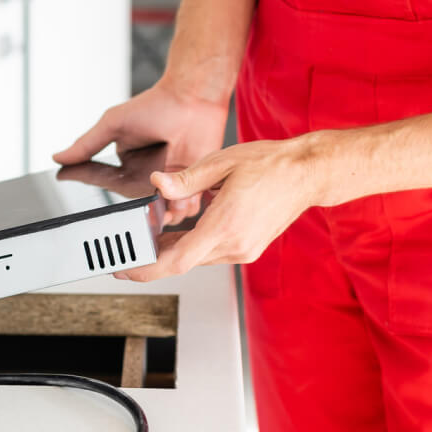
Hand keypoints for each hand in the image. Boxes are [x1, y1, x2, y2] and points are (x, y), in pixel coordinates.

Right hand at [53, 79, 228, 223]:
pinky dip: (185, 205)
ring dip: (164, 211)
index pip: (109, 187)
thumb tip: (57, 157)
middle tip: (140, 208)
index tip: (93, 198)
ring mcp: (172, 182)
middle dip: (140, 212)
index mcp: (127, 167)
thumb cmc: (155, 106)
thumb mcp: (113, 124)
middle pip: (139, 207)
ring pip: (164, 212)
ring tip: (163, 201)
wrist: (191, 97)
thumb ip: (87, 145)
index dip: (103, 196)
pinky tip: (181, 197)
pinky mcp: (194, 183)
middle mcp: (148, 178)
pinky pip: (188, 205)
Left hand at [117, 135, 339, 281]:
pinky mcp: (247, 249)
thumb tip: (157, 185)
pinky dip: (192, 244)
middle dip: (153, 256)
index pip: (177, 261)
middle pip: (182, 261)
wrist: (306, 174)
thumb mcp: (222, 163)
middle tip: (129, 247)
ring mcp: (243, 250)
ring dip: (173, 249)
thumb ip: (186, 180)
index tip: (125, 269)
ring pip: (196, 257)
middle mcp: (235, 244)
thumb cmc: (271, 165)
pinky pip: (211, 253)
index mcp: (225, 225)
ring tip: (153, 233)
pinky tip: (181, 231)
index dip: (146, 269)